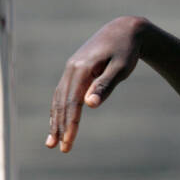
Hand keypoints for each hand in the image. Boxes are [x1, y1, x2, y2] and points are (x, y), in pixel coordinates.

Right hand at [46, 16, 147, 152]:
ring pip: (59, 98)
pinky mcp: (74, 70)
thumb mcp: (121, 68)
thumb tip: (90, 105)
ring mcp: (71, 69)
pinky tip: (57, 121)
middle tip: (60, 149)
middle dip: (60, 127)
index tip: (68, 143)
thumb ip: (105, 85)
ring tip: (52, 141)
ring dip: (55, 120)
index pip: (73, 102)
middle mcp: (72, 69)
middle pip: (62, 102)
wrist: (125, 30)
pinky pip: (62, 92)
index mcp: (82, 69)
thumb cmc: (127, 50)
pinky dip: (58, 108)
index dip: (70, 124)